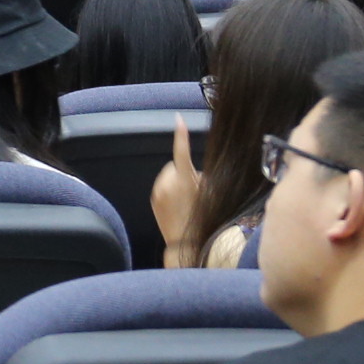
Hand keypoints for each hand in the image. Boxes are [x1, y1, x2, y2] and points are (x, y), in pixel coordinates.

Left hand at [154, 118, 203, 267]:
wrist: (185, 243)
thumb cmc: (203, 220)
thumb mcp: (210, 197)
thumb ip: (204, 180)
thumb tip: (198, 174)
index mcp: (185, 180)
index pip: (182, 152)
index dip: (181, 135)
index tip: (178, 120)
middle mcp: (168, 183)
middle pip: (176, 166)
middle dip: (185, 173)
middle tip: (195, 191)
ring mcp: (158, 191)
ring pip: (170, 176)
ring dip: (177, 182)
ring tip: (187, 201)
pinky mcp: (154, 199)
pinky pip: (163, 187)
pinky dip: (170, 191)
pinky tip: (179, 206)